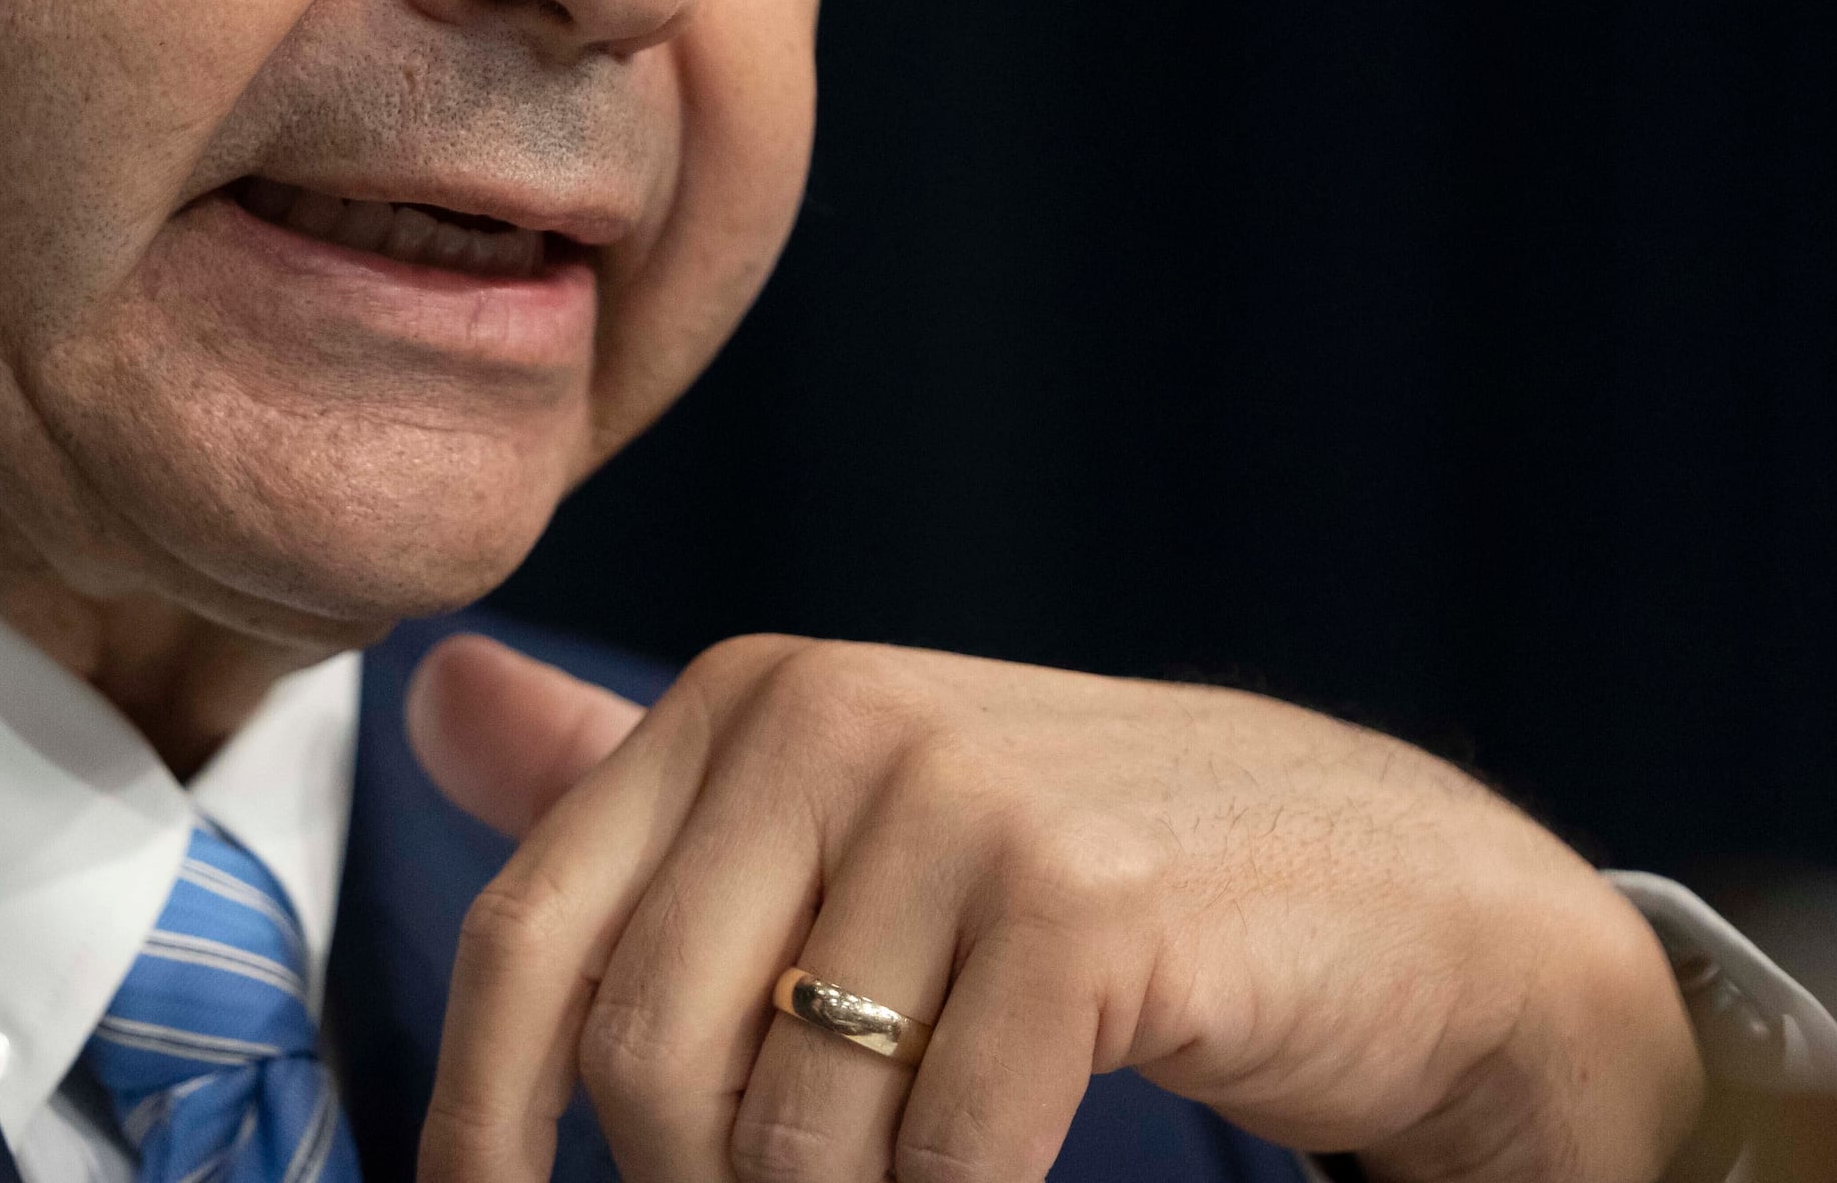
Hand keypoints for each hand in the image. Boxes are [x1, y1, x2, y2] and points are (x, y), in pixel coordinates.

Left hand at [406, 633, 1701, 1182]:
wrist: (1404, 904)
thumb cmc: (1099, 889)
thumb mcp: (855, 825)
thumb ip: (646, 788)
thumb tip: (432, 699)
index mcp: (748, 699)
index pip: (532, 945)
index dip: (480, 1124)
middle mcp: (829, 714)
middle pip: (643, 1062)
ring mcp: (958, 798)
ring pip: (788, 1136)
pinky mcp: (1079, 905)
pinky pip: (943, 1159)